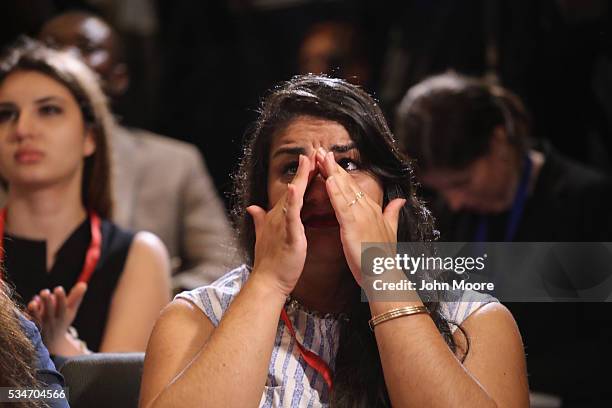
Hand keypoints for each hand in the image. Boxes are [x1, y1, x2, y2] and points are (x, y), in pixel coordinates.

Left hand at [27, 282, 87, 354]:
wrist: (52, 343)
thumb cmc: (62, 321)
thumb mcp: (71, 310)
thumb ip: (76, 297)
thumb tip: (83, 284)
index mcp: (63, 315)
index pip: (62, 307)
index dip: (60, 298)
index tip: (58, 288)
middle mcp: (51, 321)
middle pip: (49, 311)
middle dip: (47, 302)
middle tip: (44, 292)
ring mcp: (40, 326)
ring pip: (36, 319)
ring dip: (34, 312)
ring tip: (32, 303)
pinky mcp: (30, 329)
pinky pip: (27, 323)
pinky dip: (26, 317)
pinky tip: (24, 310)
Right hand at [246, 153, 315, 295]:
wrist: (267, 281)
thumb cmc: (270, 261)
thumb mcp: (264, 235)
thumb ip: (259, 220)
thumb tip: (252, 207)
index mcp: (279, 216)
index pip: (294, 191)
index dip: (302, 175)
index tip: (311, 158)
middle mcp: (280, 216)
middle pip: (295, 189)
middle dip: (304, 170)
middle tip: (314, 150)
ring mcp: (283, 225)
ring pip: (294, 197)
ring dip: (300, 178)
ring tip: (307, 161)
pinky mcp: (289, 235)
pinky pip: (292, 217)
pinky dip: (293, 202)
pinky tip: (295, 188)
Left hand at [316, 149, 404, 284]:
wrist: (385, 275)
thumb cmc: (382, 258)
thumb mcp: (390, 231)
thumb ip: (393, 213)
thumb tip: (401, 200)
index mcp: (372, 209)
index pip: (353, 186)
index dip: (340, 172)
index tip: (329, 158)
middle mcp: (367, 209)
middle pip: (346, 183)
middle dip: (332, 166)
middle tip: (319, 149)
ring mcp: (361, 216)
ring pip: (343, 189)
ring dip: (331, 172)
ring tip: (320, 157)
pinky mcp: (353, 226)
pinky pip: (342, 206)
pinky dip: (334, 192)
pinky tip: (327, 180)